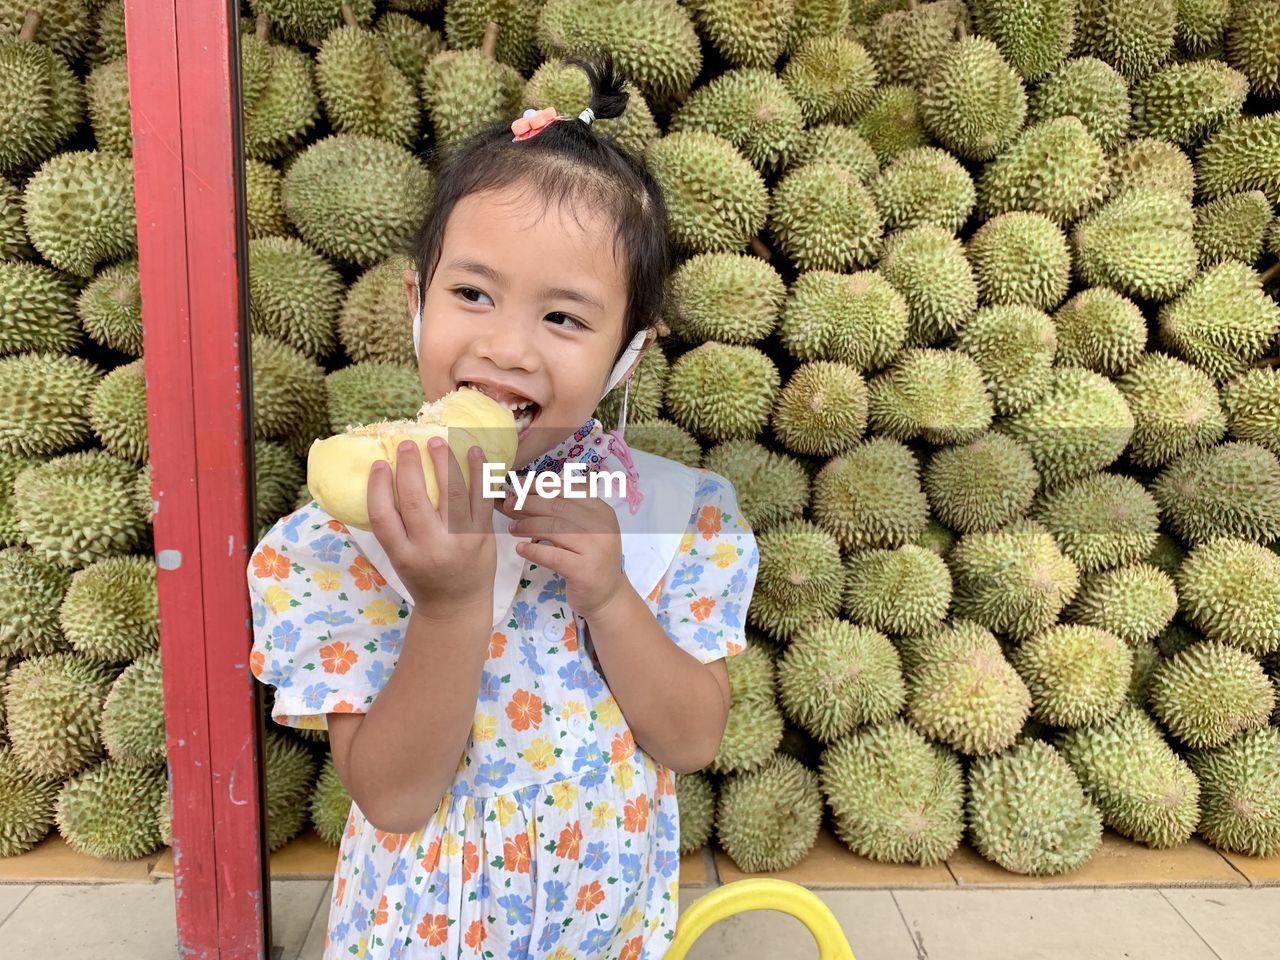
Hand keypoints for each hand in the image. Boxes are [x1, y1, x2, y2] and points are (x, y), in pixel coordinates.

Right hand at [366, 438, 495, 620]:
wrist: (458, 605)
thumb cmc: (423, 578)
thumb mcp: (399, 559)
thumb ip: (393, 528)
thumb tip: (383, 480)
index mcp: (402, 555)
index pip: (382, 517)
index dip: (377, 486)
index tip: (378, 464)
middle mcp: (430, 548)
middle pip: (414, 501)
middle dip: (409, 467)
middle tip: (407, 444)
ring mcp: (459, 541)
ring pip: (451, 494)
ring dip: (444, 462)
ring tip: (437, 441)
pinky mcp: (483, 534)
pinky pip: (481, 497)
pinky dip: (478, 472)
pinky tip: (474, 451)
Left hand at [497, 481, 626, 620]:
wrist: (607, 595)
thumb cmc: (590, 559)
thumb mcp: (586, 529)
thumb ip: (566, 511)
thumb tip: (528, 492)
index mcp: (601, 511)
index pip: (568, 489)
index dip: (540, 485)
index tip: (519, 486)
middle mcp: (601, 526)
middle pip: (557, 506)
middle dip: (528, 503)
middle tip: (509, 505)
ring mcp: (595, 549)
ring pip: (553, 528)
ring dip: (527, 525)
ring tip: (513, 528)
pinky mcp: (584, 571)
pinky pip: (552, 556)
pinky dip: (533, 551)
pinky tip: (520, 548)